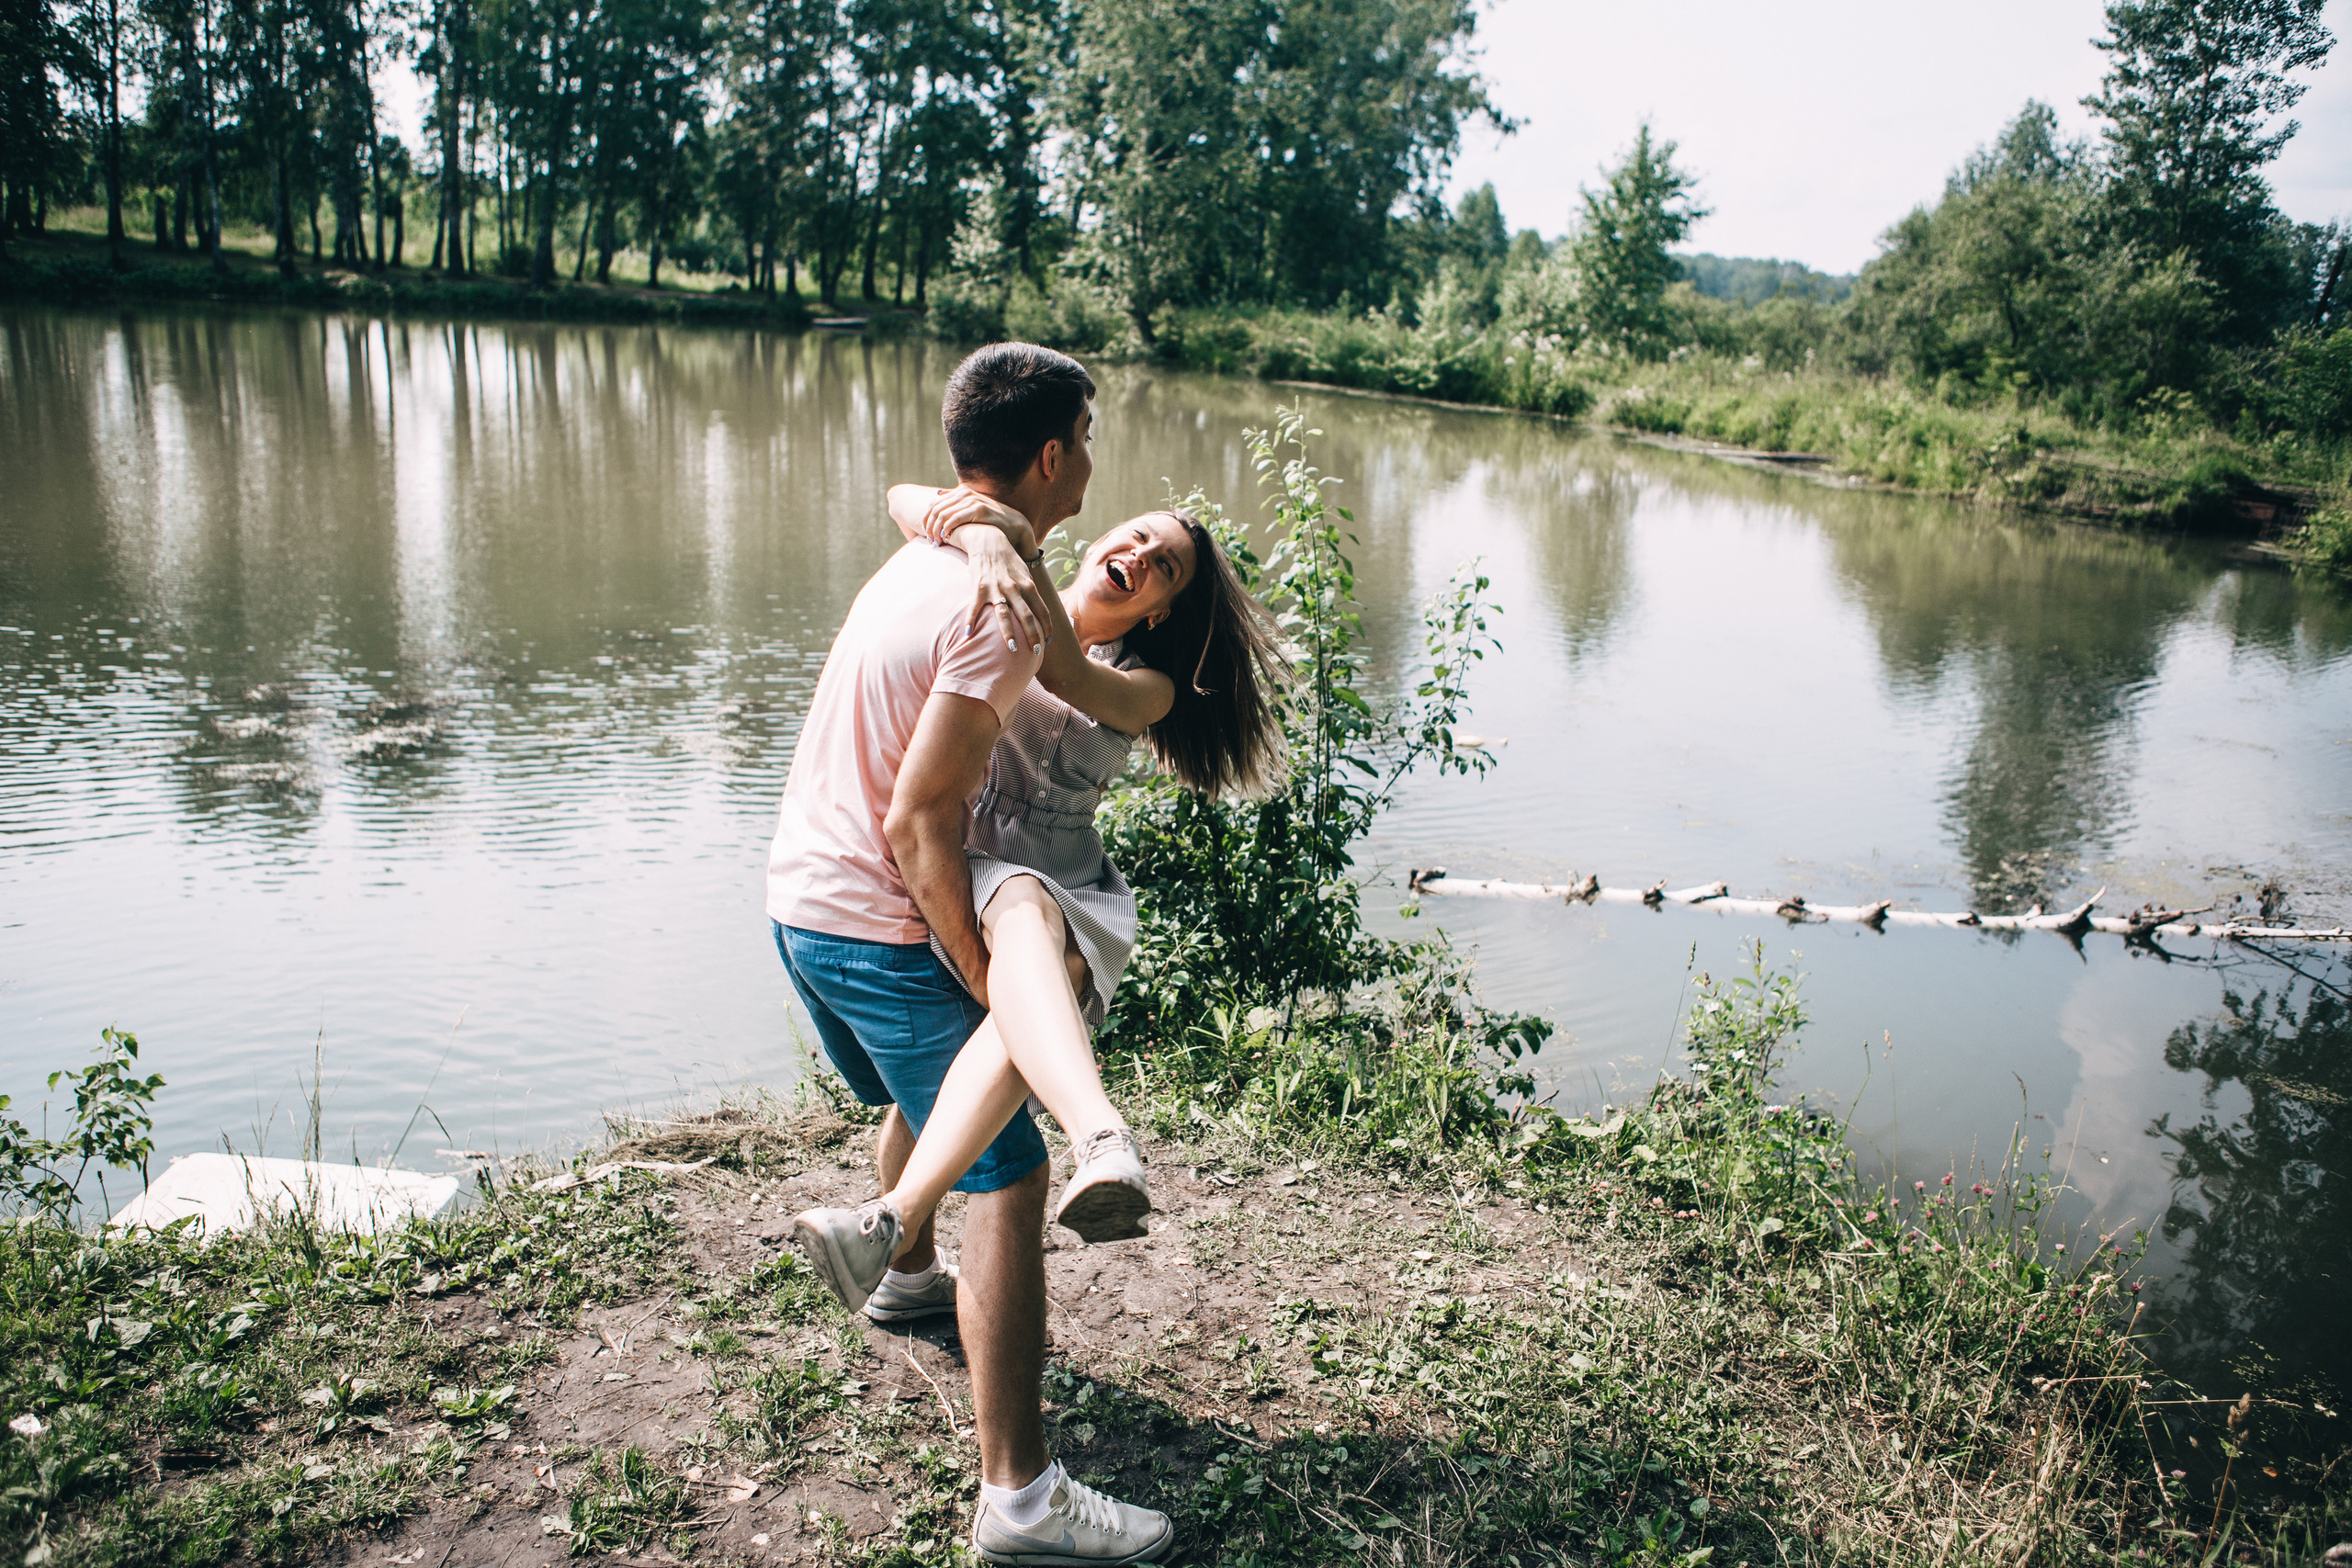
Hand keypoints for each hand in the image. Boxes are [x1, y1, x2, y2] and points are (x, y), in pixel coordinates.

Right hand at [925, 489, 1051, 653]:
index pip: (1042, 610)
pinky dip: (970, 621)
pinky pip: (974, 608)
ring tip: (1013, 650)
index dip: (1046, 627)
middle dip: (1033, 636)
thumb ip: (1031, 590)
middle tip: (1036, 652)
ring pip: (1004, 616)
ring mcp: (996, 589)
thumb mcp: (1025, 571)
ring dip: (1009, 634)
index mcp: (1028, 585)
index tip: (1048, 641)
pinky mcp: (979, 588)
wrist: (988, 539)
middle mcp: (1014, 588)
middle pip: (1026, 617)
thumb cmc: (1007, 558)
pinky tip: (968, 634)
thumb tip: (1040, 608)